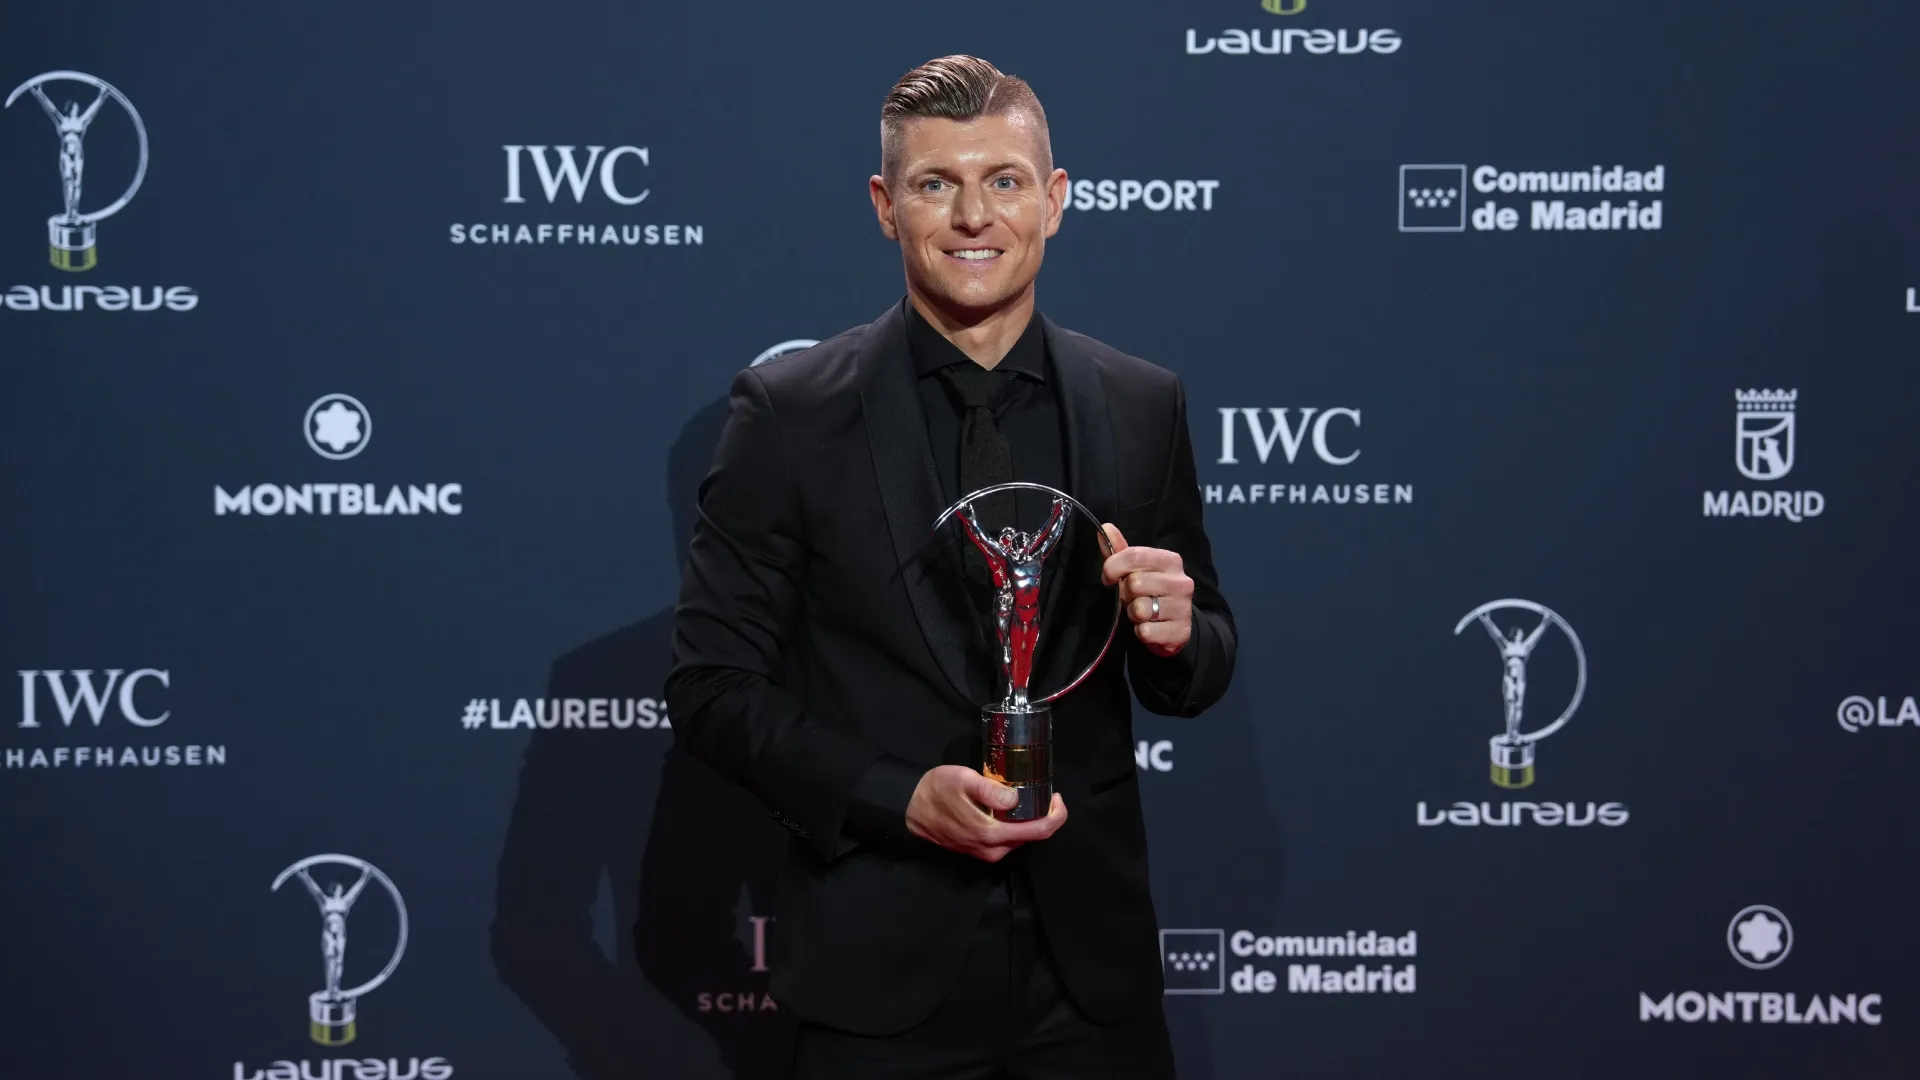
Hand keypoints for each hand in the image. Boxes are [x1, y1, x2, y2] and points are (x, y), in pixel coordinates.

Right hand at [904, 765, 1067, 861]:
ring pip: (1021, 838)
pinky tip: (1009, 807)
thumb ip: (989, 790)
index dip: (1056, 814)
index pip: (1041, 831)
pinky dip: (1015, 824)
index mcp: (992, 834)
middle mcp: (993, 850)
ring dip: (1029, 820)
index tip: (1056, 795)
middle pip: (1033, 835)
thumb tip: (1015, 798)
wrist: (908, 809)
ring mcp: (986, 853)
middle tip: (1041, 790)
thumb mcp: (962, 780)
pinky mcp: (980, 851)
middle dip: (1043, 815)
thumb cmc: (935, 791)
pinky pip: (1007, 839)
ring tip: (1026, 795)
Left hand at [1100, 524, 1192, 656]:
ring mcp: (1183, 607)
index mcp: (1170, 560)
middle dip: (1125, 594)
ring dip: (1133, 614)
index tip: (1108, 577)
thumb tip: (1105, 528)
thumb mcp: (1137, 570)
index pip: (1135, 555)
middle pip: (1135, 583)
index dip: (1113, 567)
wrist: (1176, 626)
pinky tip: (1149, 628)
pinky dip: (1141, 632)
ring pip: (1140, 609)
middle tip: (1131, 598)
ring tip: (1141, 613)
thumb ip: (1120, 551)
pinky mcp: (1180, 631)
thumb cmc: (1151, 592)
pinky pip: (1145, 631)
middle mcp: (1181, 581)